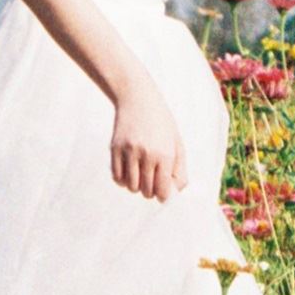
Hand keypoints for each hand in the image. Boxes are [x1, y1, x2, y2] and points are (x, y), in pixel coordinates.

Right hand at [109, 84, 187, 200]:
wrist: (138, 98)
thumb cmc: (162, 123)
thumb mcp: (177, 143)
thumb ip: (179, 169)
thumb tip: (175, 193)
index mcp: (165, 154)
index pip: (163, 190)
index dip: (163, 196)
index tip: (163, 193)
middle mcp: (146, 154)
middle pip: (147, 191)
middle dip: (150, 191)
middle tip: (152, 181)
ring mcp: (129, 151)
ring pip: (131, 187)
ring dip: (136, 186)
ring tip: (140, 175)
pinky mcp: (115, 149)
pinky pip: (117, 177)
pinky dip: (123, 180)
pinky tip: (129, 171)